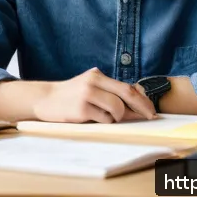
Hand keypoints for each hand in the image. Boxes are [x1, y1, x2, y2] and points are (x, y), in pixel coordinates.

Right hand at [32, 67, 156, 122]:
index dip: (142, 99)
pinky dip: (104, 122)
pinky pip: (104, 119)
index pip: (126, 87)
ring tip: (105, 117)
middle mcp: (93, 82)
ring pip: (117, 109)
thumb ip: (110, 92)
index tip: (151, 109)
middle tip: (149, 116)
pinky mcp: (81, 109)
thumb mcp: (90, 87)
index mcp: (97, 75)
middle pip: (126, 95)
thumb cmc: (71, 95)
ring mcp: (87, 95)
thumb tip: (137, 106)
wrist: (44, 99)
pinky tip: (93, 118)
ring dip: (117, 117)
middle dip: (141, 108)